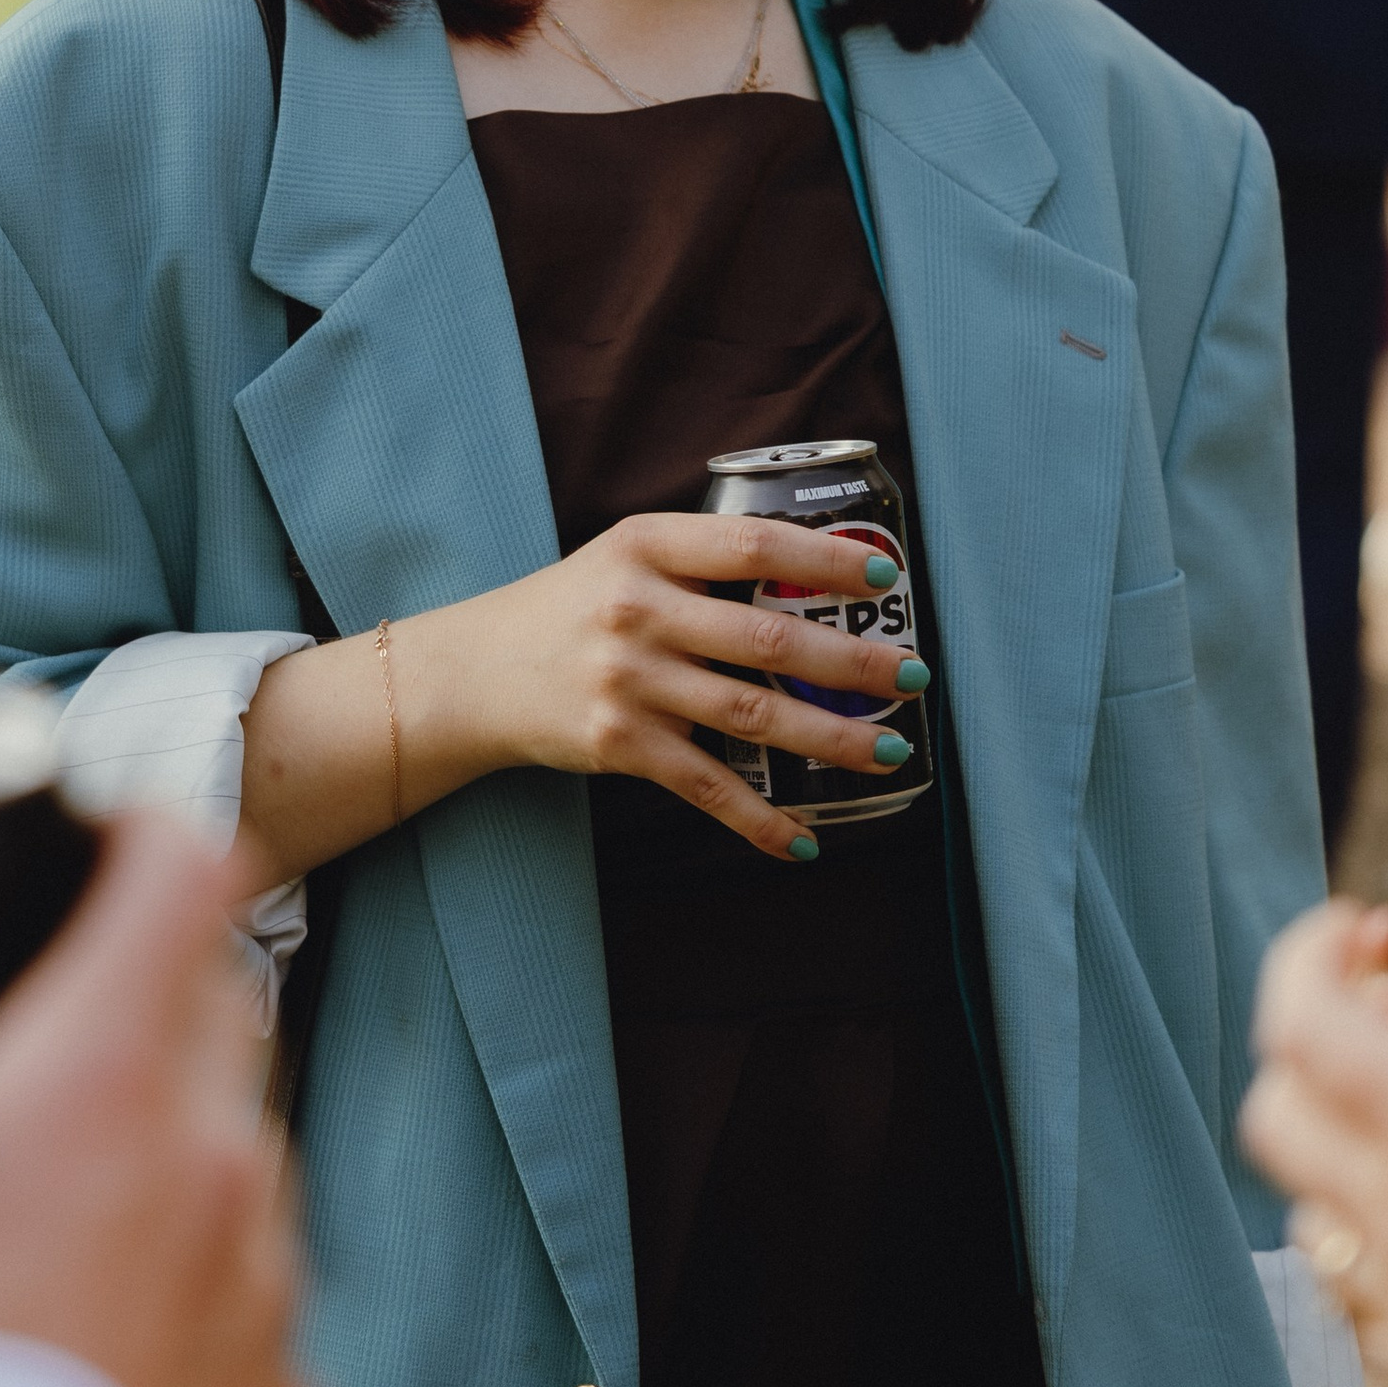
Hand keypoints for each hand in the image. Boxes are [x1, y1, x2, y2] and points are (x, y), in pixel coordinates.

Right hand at [0, 814, 312, 1386]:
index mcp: (98, 1081)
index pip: (187, 877)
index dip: (154, 836)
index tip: (116, 841)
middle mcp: (213, 1166)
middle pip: (228, 1012)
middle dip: (160, 999)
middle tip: (62, 1035)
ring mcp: (264, 1293)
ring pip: (254, 1165)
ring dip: (184, 1162)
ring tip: (66, 1223)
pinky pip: (264, 1318)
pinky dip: (202, 1311)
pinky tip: (104, 1357)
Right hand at [403, 510, 925, 859]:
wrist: (474, 672)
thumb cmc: (569, 608)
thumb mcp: (624, 558)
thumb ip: (702, 562)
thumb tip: (815, 577)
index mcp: (644, 547)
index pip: (749, 546)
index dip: (822, 561)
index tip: (882, 580)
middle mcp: (636, 611)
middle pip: (766, 637)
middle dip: (852, 662)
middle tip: (913, 676)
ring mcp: (628, 682)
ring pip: (752, 714)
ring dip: (831, 738)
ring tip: (889, 749)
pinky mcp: (619, 745)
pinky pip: (707, 788)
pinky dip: (760, 821)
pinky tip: (804, 840)